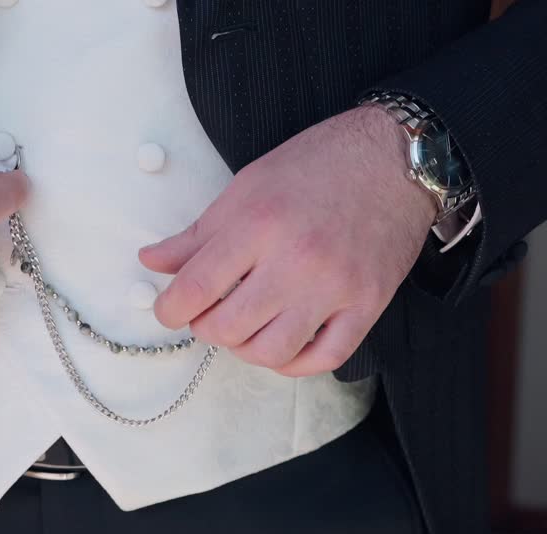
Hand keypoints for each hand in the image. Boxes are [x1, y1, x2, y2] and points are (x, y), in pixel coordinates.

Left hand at [139, 105, 434, 376]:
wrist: (394, 158)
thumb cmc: (318, 166)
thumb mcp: (247, 187)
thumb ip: (197, 234)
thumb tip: (151, 262)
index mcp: (258, 223)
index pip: (194, 289)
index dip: (169, 310)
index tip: (170, 310)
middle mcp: (296, 259)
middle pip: (228, 327)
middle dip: (206, 328)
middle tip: (209, 313)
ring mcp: (335, 286)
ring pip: (272, 351)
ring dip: (246, 349)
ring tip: (244, 328)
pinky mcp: (367, 303)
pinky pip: (325, 358)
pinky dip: (295, 363)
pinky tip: (282, 346)